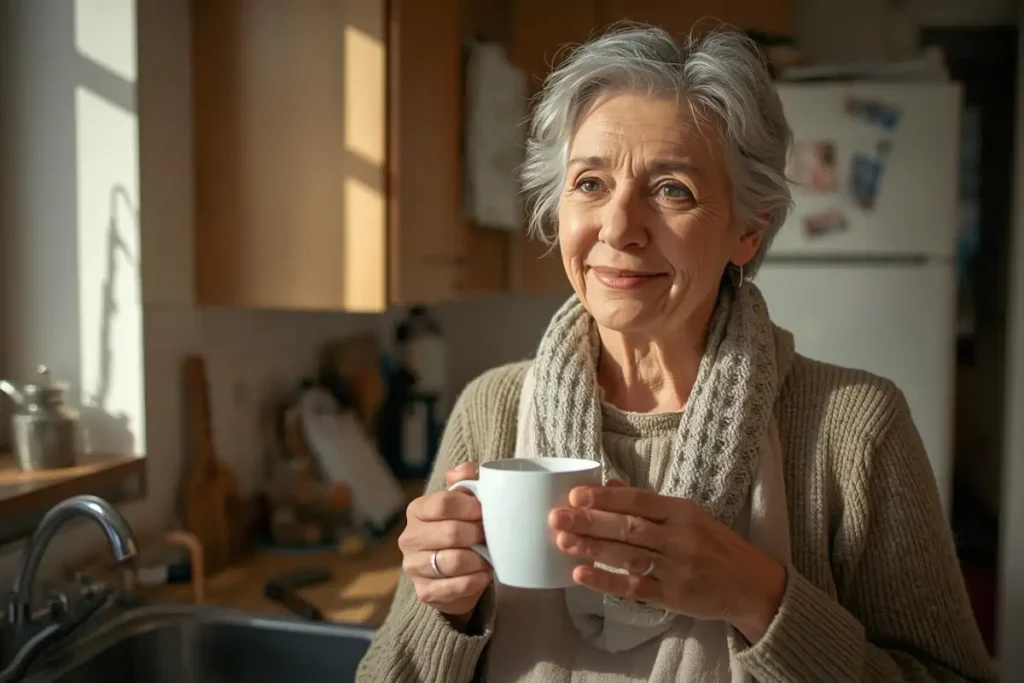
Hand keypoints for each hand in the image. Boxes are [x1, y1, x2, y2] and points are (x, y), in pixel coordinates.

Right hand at [398, 462, 491, 626]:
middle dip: (478, 533)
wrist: (452, 576)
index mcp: (416, 510)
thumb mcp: (461, 504)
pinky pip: (456, 587)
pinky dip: (476, 580)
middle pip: (450, 532)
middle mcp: (409, 538)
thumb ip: (464, 482)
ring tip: (490, 556)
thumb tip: (468, 468)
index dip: (470, 507)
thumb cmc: (459, 531)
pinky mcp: (425, 592)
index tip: (485, 511)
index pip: (443, 503)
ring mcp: (414, 567)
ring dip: (479, 558)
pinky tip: (484, 574)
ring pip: (453, 561)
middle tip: (491, 535)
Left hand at [548, 483, 785, 642]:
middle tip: (556, 518)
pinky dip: (607, 581)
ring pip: (629, 555)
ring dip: (593, 549)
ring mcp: (677, 568)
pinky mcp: (674, 596)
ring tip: (562, 542)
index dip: (606, 498)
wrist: (751, 584)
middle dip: (589, 522)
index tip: (575, 495)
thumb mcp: (688, 515)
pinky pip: (635, 587)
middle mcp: (679, 537)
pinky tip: (582, 574)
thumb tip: (608, 484)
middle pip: (628, 527)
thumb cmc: (714, 544)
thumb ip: (648, 503)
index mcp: (682, 511)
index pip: (639, 500)